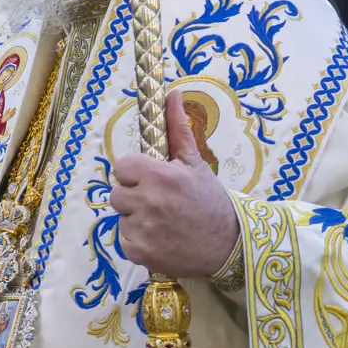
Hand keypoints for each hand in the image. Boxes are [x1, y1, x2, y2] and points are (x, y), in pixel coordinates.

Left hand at [109, 91, 239, 278]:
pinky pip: (125, 239)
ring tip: (163, 222)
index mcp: (161, 176)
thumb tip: (170, 94)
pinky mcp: (140, 253)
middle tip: (159, 203)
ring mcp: (143, 230)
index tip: (151, 180)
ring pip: (121, 217)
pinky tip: (161, 239)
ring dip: (136, 219)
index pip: (121, 167)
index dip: (134, 174)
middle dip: (134, 196)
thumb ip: (177, 128)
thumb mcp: (194, 163)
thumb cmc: (210, 200)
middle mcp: (149, 202)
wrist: (229, 245)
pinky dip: (139, 240)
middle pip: (117, 193)